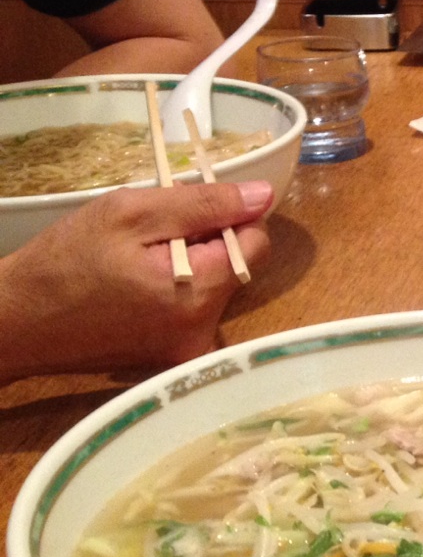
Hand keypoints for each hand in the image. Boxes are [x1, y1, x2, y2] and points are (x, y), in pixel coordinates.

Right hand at [0, 181, 273, 380]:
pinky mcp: (172, 359)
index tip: (190, 208)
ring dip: (189, 264)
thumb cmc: (64, 262)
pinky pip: (193, 310)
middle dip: (205, 240)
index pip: (256, 243)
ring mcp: (189, 351)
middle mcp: (205, 332)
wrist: (14, 323)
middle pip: (237, 267)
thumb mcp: (129, 214)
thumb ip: (203, 205)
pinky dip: (176, 290)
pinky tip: (136, 286)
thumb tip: (263, 197)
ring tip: (137, 260)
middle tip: (150, 234)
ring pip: (216, 287)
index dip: (230, 217)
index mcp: (200, 295)